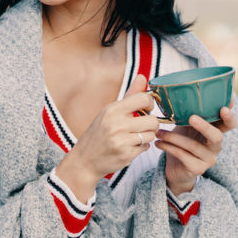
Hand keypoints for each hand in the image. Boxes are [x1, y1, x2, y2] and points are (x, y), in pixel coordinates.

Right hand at [55, 75, 159, 202]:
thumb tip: (142, 76)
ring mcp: (121, 140)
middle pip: (153, 120)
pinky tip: (129, 147)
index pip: (143, 99)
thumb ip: (129, 95)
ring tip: (134, 137)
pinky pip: (146, 147)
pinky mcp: (126, 155)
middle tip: (143, 126)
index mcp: (112, 110)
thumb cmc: (98, 133)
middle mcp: (116, 124)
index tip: (146, 109)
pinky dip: (141, 147)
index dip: (150, 104)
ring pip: (151, 135)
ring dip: (146, 136)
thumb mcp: (109, 112)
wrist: (84, 160)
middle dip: (151, 124)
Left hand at [156, 104, 237, 195]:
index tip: (224, 107)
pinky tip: (158, 143)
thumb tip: (176, 93)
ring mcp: (208, 159)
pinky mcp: (197, 169)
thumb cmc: (182, 142)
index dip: (229, 117)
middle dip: (205, 126)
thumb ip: (187, 114)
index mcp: (215, 132)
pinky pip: (183, 155)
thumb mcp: (186, 126)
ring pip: (193, 146)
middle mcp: (215, 147)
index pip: (229, 125)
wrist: (176, 169)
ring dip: (173, 137)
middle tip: (192, 118)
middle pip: (217, 137)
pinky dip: (168, 147)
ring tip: (159, 132)